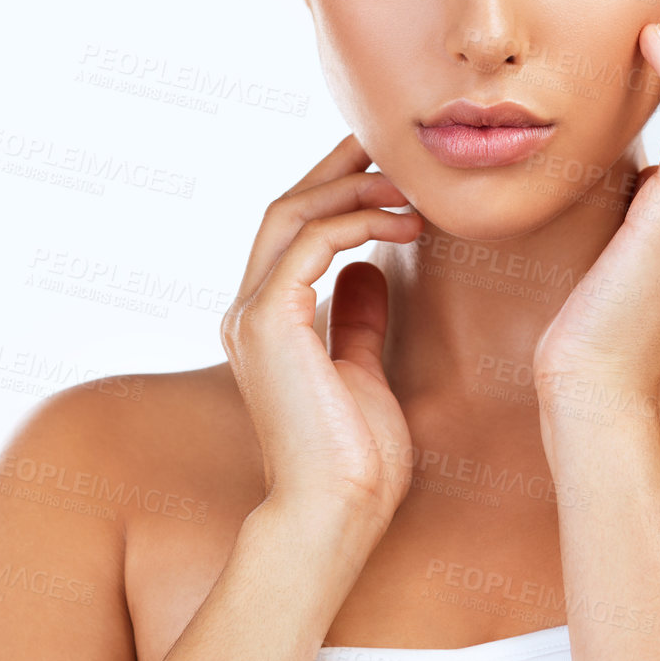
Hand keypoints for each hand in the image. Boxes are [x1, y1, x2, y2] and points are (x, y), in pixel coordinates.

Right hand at [221, 132, 424, 526]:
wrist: (335, 514)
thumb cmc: (354, 461)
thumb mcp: (363, 371)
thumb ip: (357, 319)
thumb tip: (368, 272)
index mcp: (265, 321)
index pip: (293, 230)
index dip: (336, 188)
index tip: (388, 166)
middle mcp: (248, 310)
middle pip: (286, 207)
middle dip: (340, 168)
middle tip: (395, 146)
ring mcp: (252, 315)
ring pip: (292, 214)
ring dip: (355, 189)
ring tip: (411, 188)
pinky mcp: (268, 322)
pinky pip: (311, 244)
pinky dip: (357, 221)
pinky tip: (405, 224)